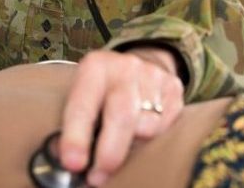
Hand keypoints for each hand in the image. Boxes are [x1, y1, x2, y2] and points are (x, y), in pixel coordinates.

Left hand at [59, 49, 183, 185]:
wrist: (134, 67)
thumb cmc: (101, 90)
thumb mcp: (83, 94)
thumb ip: (76, 124)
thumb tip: (70, 163)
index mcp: (95, 66)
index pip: (84, 104)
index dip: (77, 136)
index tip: (74, 163)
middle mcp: (125, 67)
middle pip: (122, 115)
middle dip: (110, 153)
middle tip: (98, 177)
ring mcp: (152, 75)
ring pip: (147, 127)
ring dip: (133, 146)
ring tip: (122, 142)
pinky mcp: (173, 87)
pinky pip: (167, 127)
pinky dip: (153, 139)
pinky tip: (141, 130)